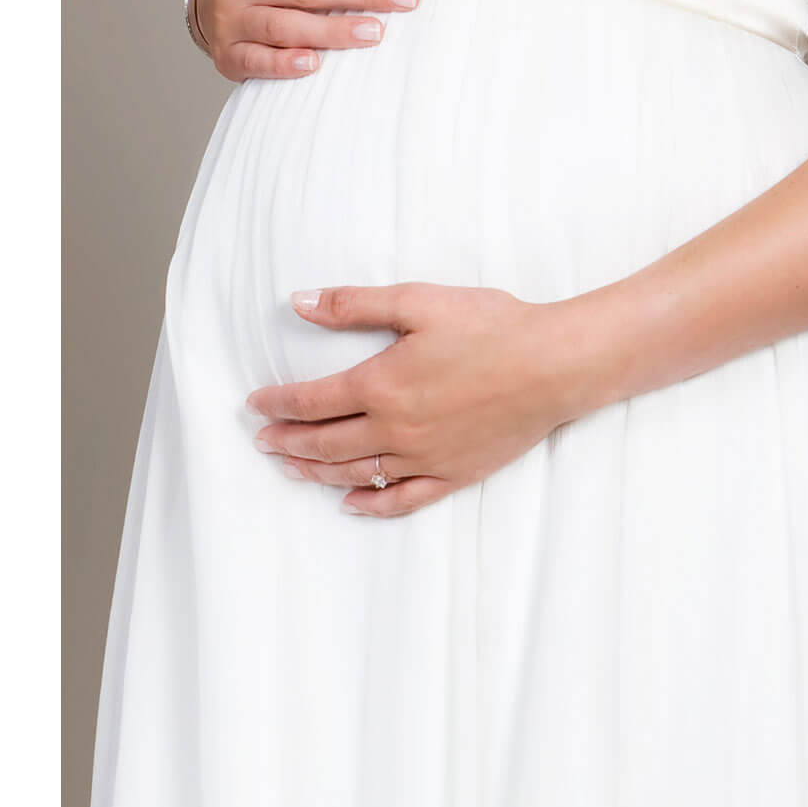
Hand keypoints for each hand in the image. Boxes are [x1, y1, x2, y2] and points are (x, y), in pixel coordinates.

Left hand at [244, 283, 571, 516]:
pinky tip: (350, 504)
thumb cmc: (491, 326)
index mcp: (380, 385)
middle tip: (262, 442)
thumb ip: (353, 304)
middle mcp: (394, 430)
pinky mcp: (453, 474)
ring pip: (355, 474)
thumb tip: (299, 302)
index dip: (278, 404)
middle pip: (324, 444)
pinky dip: (370, 505)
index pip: (311, 401)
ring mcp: (424, 458)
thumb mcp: (418, 301)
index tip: (254, 404)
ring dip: (315, 473)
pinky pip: (402, 499)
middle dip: (287, 442)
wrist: (553, 364)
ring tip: (290, 469)